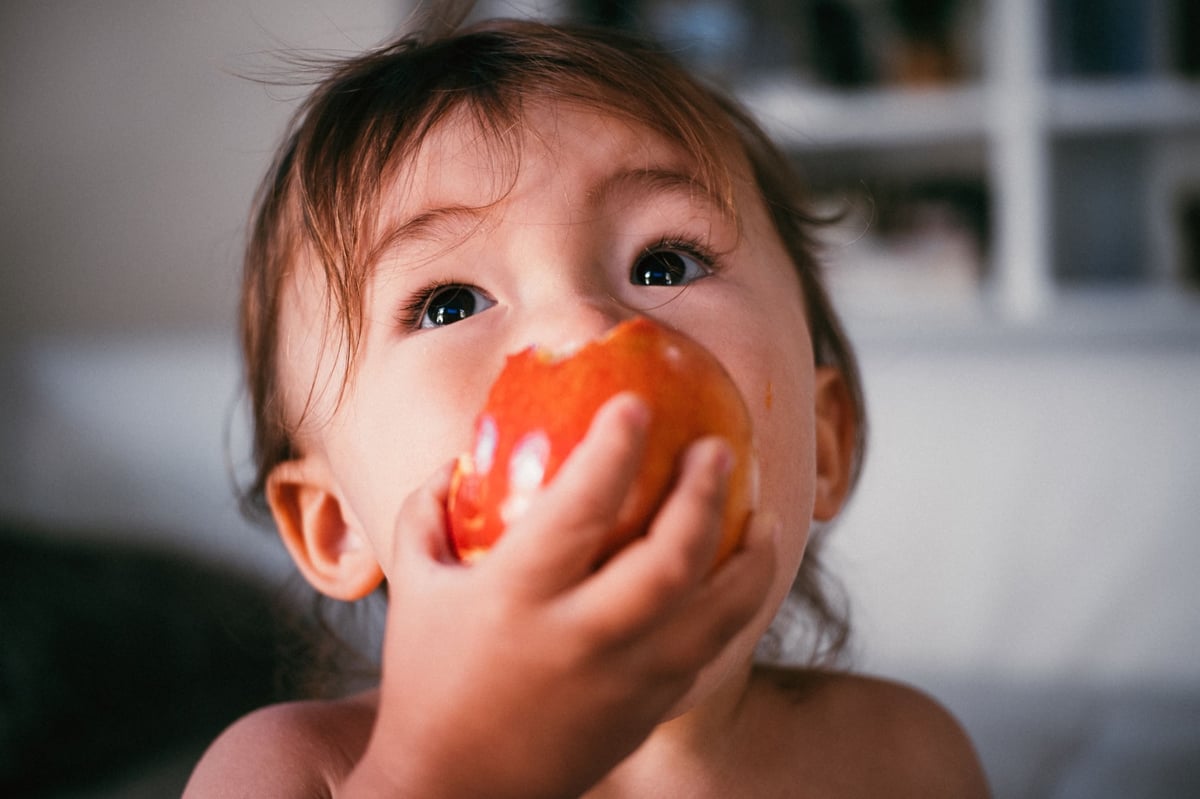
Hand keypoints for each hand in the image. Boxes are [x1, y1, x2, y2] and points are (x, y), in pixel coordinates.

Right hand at [340, 393, 776, 798]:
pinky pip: (711, 651)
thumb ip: (426, 514)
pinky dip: (737, 606)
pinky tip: (743, 573)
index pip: (577, 509)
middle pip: (670, 560)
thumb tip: (457, 460)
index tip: (637, 404)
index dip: (613, 450)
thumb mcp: (416, 588)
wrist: (457, 793)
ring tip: (765, 513)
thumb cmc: (428, 680)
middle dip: (704, 494)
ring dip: (750, 556)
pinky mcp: (650, 710)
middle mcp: (581, 639)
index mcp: (517, 599)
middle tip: (721, 448)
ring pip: (716, 613)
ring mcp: (625, 682)